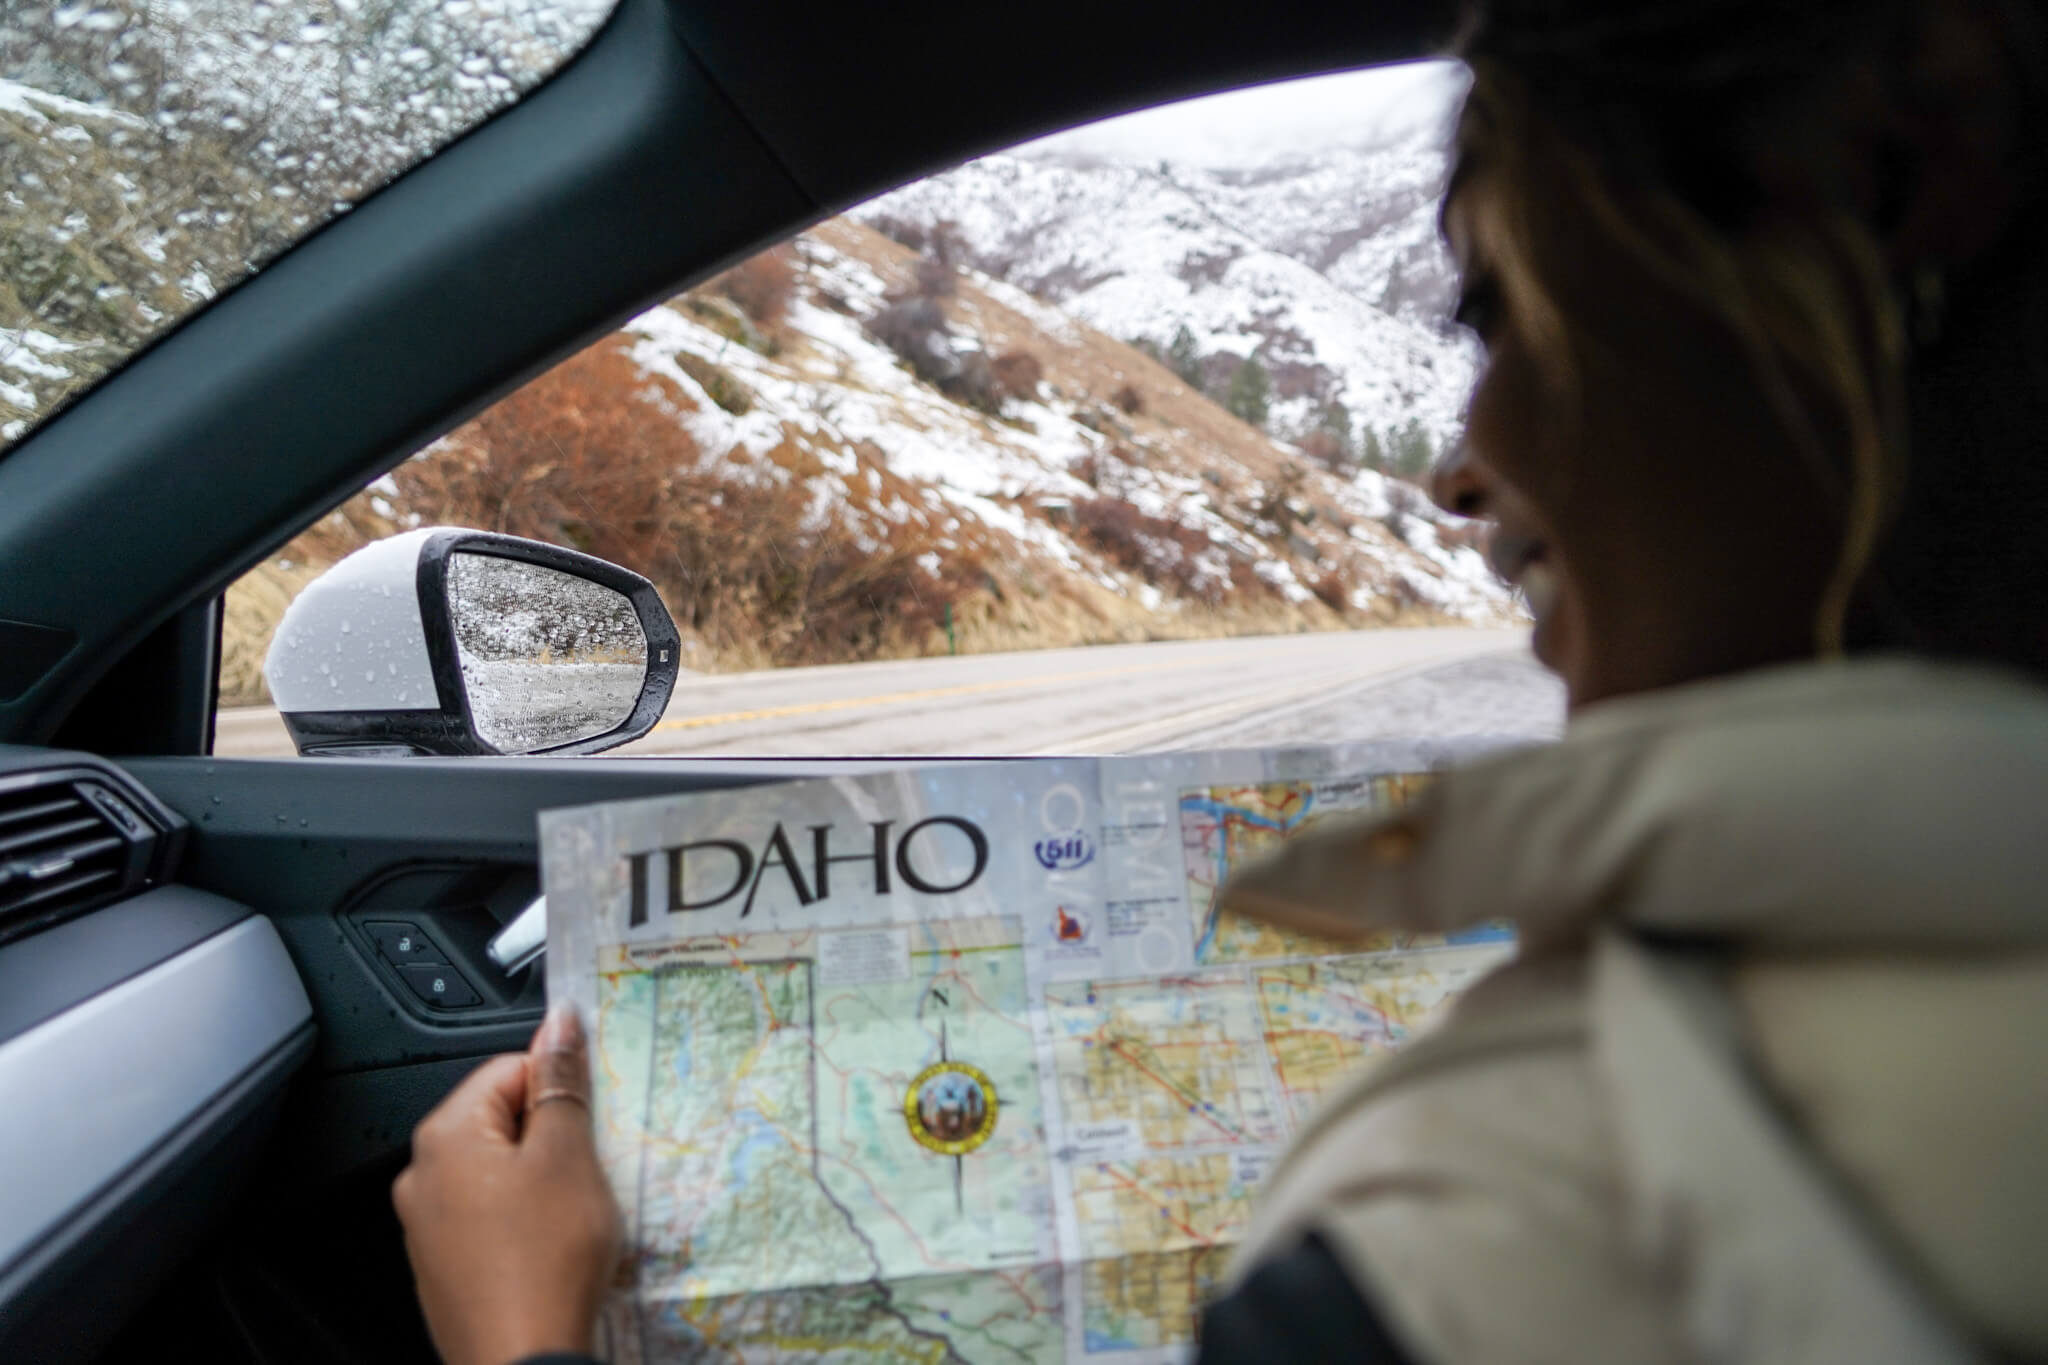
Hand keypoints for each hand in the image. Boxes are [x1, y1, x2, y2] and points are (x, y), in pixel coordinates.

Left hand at [394, 1003, 622, 1364]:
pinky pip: (489, 1220)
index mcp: (445, 1137)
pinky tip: (552, 1248)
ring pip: (498, 1174)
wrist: (525, 1362)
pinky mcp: (443, 1270)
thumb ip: (561, 1083)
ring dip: (542, 1181)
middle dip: (552, 1137)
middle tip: (589, 1170)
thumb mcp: (568, 1157)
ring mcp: (426, 1228)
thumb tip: (557, 1022)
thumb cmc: (546, 1259)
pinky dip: (524, 1222)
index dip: (559, 1089)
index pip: (509, 1069)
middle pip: (501, 1121)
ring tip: (574, 1215)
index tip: (591, 1119)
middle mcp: (421, 1177)